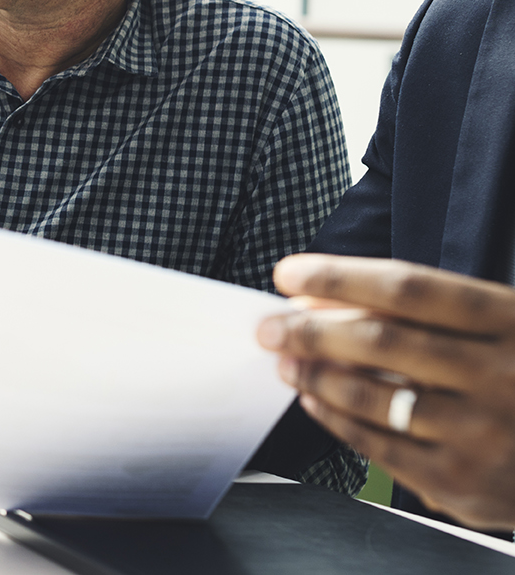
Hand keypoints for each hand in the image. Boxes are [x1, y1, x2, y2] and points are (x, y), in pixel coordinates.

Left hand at [257, 253, 514, 528]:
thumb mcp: (507, 327)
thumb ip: (434, 311)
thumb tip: (327, 299)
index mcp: (513, 321)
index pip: (409, 287)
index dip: (338, 277)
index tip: (287, 273)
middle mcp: (503, 375)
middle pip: (381, 341)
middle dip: (308, 330)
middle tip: (267, 324)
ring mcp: (485, 434)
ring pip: (372, 396)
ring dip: (314, 375)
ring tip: (285, 360)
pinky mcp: (465, 484)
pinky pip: (380, 446)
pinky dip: (336, 419)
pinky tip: (315, 399)